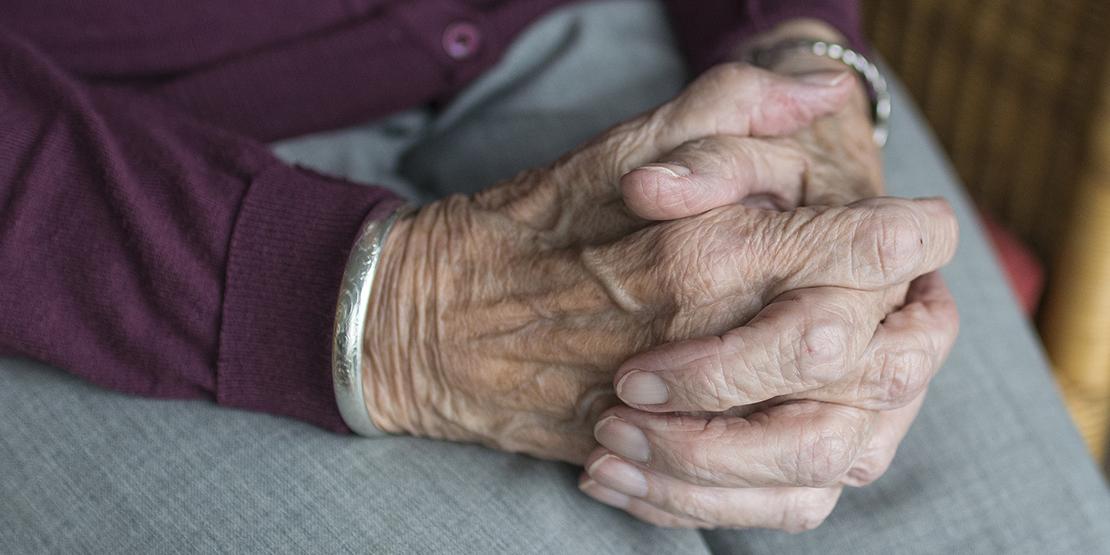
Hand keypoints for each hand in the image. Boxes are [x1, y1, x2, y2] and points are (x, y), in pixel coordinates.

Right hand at [360, 64, 956, 466]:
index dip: (917, 232)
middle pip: (876, 354)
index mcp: (713, 250)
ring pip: (839, 442)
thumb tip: (820, 91)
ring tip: (844, 369)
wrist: (425, 326)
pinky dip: (806, 477)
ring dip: (864, 404)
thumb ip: (729, 109)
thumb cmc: (521, 230)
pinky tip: (791, 437)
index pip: (873, 248)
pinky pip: (776, 503)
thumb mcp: (620, 147)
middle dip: (904, 321)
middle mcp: (712, 337)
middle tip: (880, 295)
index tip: (912, 226)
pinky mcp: (661, 464)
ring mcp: (688, 414)